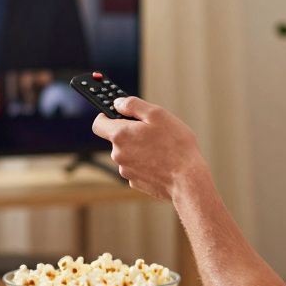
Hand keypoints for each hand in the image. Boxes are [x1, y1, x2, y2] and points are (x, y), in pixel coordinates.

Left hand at [92, 97, 211, 200]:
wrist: (187, 180)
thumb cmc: (176, 146)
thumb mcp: (158, 115)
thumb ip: (134, 105)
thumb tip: (118, 103)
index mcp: (120, 135)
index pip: (98, 124)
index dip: (106, 116)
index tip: (117, 114)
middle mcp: (118, 154)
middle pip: (117, 139)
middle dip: (130, 133)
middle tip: (151, 131)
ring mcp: (126, 170)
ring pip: (127, 154)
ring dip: (138, 149)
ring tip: (160, 147)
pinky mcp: (135, 182)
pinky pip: (136, 168)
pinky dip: (145, 163)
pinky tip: (161, 161)